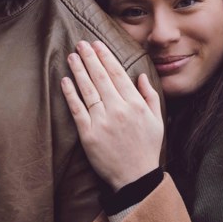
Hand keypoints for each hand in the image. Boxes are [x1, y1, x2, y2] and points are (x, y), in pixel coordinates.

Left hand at [61, 40, 163, 190]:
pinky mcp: (88, 135)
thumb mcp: (157, 121)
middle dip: (90, 58)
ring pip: (88, 90)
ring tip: (72, 56)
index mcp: (135, 105)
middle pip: (101, 78)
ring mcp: (102, 122)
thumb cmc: (147, 148)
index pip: (118, 74)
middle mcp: (118, 110)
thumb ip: (150, 96)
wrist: (135, 177)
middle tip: (81, 44)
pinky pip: (77, 110)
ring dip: (79, 70)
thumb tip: (141, 76)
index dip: (106, 57)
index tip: (97, 45)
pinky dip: (70, 94)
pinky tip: (65, 80)